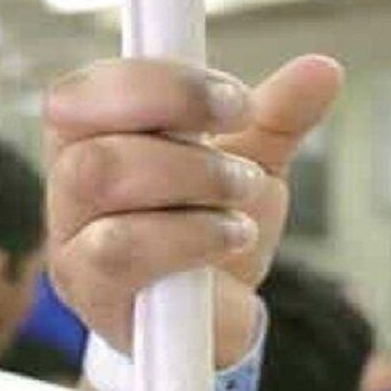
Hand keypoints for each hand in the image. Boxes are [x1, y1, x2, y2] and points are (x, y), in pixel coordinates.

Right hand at [43, 55, 342, 363]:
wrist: (210, 320)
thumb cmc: (207, 230)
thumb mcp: (248, 162)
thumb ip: (277, 116)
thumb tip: (322, 70)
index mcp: (90, 137)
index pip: (83, 92)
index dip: (155, 82)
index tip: (235, 99)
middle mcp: (67, 187)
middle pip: (90, 133)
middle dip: (177, 132)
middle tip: (243, 153)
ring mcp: (71, 244)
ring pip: (98, 182)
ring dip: (188, 180)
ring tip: (241, 195)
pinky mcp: (92, 294)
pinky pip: (120, 251)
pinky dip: (188, 235)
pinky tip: (230, 237)